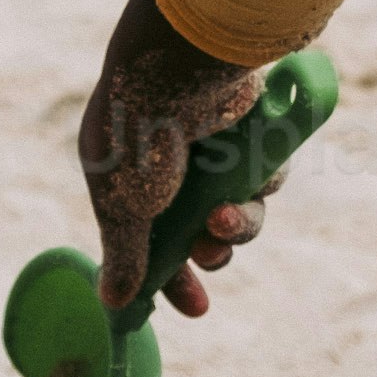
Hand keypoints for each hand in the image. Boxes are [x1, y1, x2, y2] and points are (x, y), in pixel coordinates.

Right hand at [77, 0, 266, 321]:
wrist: (179, 67)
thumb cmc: (138, 139)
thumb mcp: (125, 207)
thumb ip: (124, 257)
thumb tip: (112, 303)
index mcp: (127, 177)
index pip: (151, 240)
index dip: (172, 278)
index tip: (194, 309)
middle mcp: (171, 163)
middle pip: (202, 229)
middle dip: (211, 251)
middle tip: (211, 254)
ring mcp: (212, 148)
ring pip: (240, 207)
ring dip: (237, 224)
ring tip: (225, 218)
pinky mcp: (250, 132)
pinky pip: (264, 175)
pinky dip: (258, 185)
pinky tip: (246, 177)